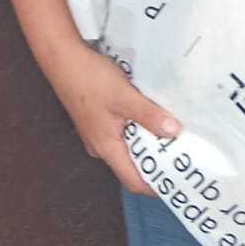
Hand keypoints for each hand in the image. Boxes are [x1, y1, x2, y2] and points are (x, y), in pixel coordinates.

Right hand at [47, 43, 179, 194]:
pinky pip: (121, 133)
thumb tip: (174, 132)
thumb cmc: (90, 79)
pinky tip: (149, 115)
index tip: (178, 179)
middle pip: (132, 165)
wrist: (63, 59)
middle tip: (181, 153)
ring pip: (127, 147)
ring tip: (170, 133)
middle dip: (156, 161)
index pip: (134, 182)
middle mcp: (100, 146)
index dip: (156, 186)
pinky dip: (137, 129)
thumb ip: (149, 116)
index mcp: (106, 148)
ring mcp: (97, 133)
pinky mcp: (96, 119)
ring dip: (147, 142)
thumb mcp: (125, 97)